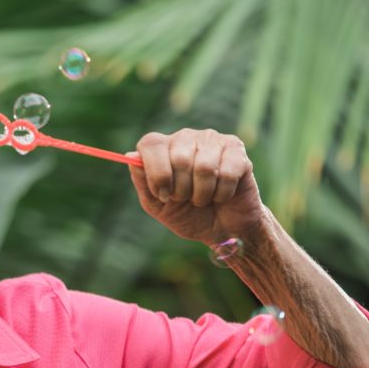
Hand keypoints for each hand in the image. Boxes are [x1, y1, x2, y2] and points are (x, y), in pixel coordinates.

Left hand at [127, 128, 266, 244]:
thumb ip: (143, 182)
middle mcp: (186, 138)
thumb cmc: (188, 215)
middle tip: (187, 199)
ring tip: (204, 199)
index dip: (156, 173)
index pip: (151, 144)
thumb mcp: (157, 205)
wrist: (223, 229)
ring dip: (203, 194)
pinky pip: (227, 173)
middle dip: (182, 190)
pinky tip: (223, 195)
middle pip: (179, 158)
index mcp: (163, 148)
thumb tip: (131, 157)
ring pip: (204, 167)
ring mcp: (213, 141)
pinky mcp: (237, 151)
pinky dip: (222, 193)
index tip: (163, 195)